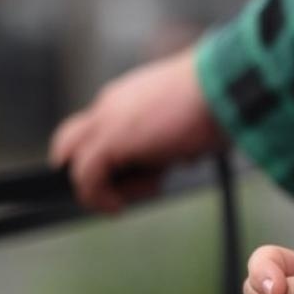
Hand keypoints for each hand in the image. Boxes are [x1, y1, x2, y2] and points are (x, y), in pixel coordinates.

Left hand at [50, 47, 225, 212]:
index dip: (108, 155)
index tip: (129, 175)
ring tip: (132, 195)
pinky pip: (85, 177)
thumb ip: (179, 137)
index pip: (99, 126)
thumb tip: (184, 158)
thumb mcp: (193, 122)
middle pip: (71, 139)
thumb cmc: (218, 101)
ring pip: (76, 160)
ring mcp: (106, 120)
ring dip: (101, 186)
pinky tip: (118, 206)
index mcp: (130, 96)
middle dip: (86, 169)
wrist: (222, 86)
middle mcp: (112, 104)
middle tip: (111, 192)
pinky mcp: (108, 140)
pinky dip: (97, 197)